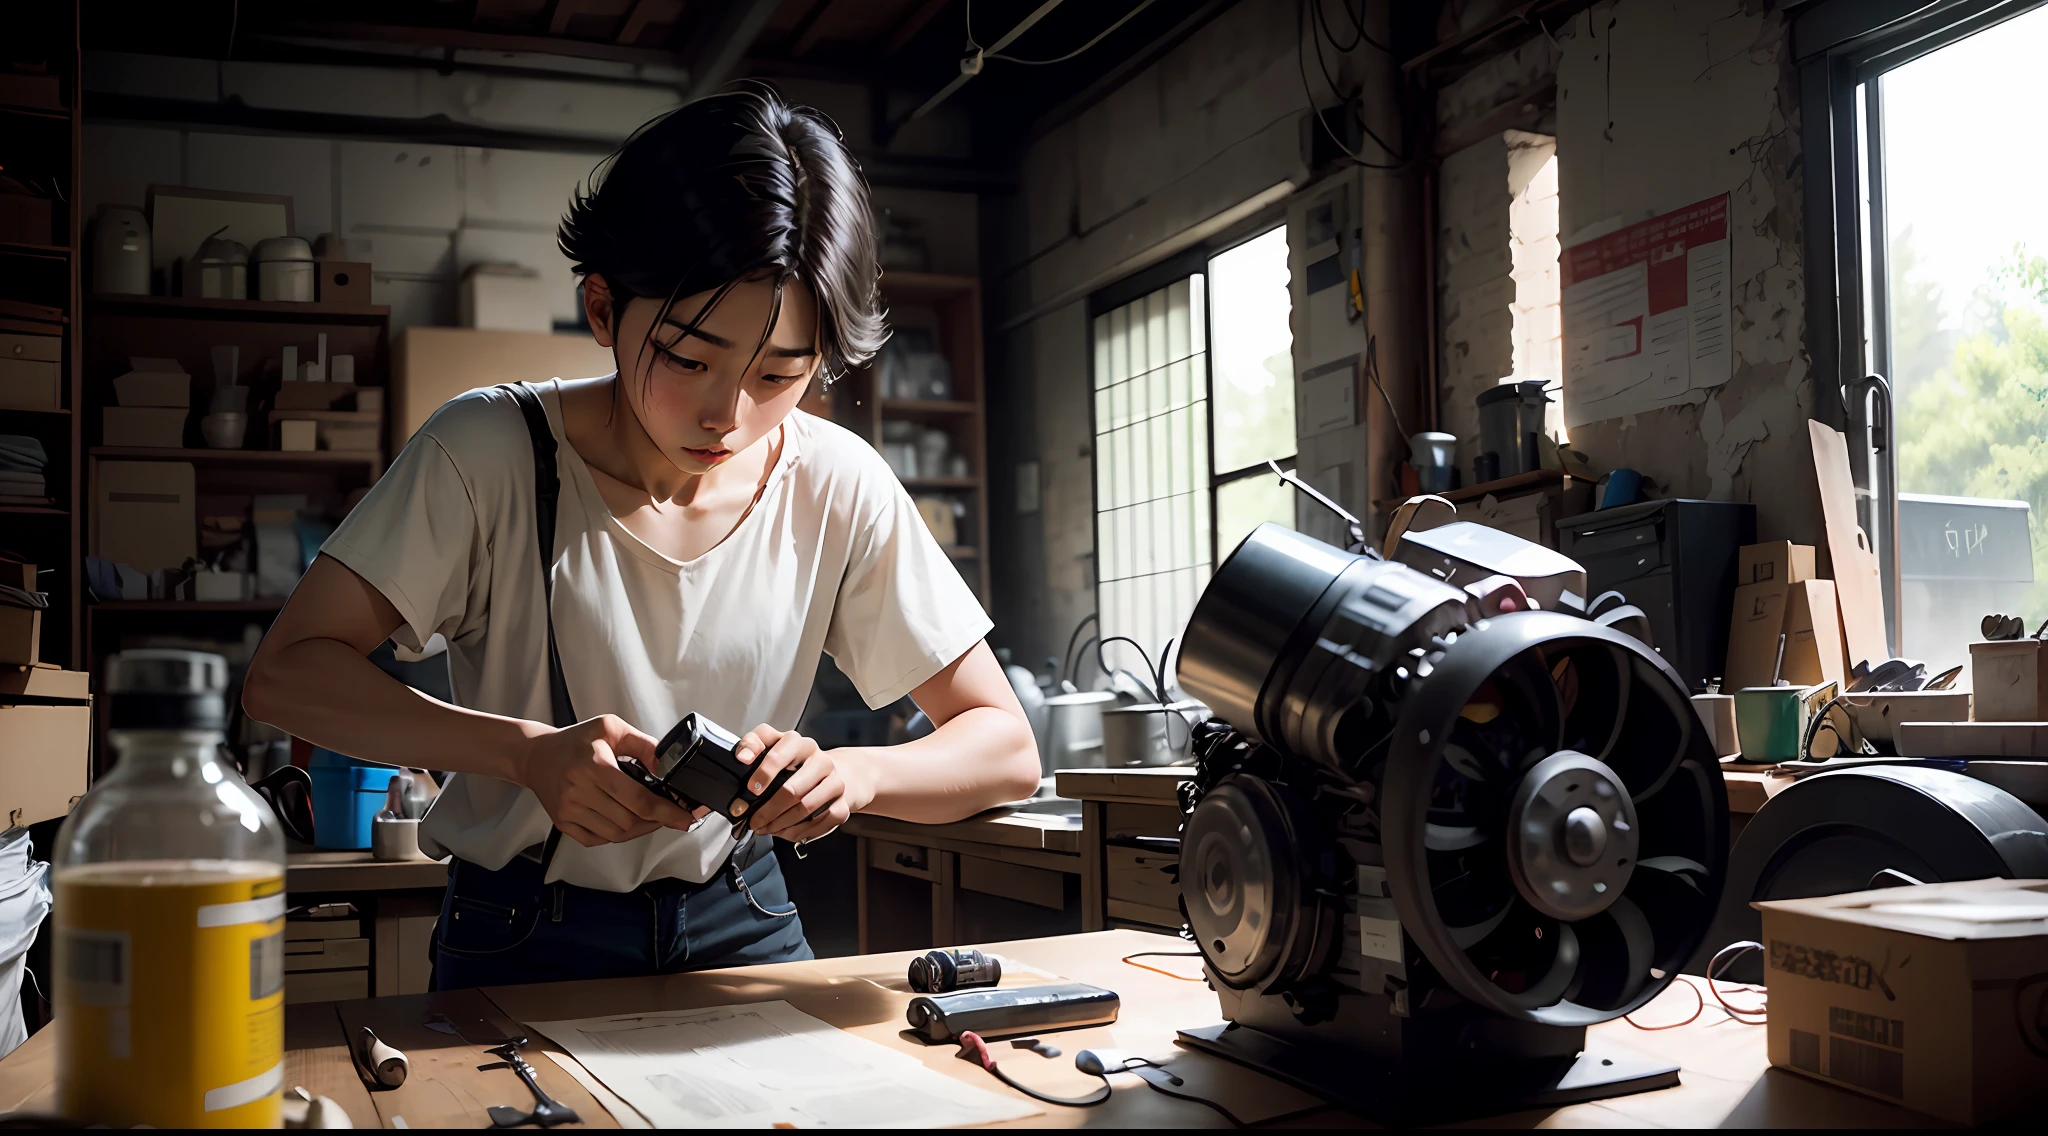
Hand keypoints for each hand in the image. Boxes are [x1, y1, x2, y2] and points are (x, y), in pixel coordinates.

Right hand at [518, 714, 704, 846]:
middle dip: (655, 820)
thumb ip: (643, 745)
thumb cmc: (575, 740)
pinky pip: (598, 840)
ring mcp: (569, 810)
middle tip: (668, 814)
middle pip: (629, 821)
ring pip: (616, 834)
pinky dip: (616, 835)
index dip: (666, 812)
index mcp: (594, 766)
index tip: (686, 819)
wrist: (535, 755)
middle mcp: (579, 791)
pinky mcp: (563, 823)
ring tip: (648, 817)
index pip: (638, 799)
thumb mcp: (612, 728)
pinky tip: (624, 820)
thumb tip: (668, 766)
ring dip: (638, 829)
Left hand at [734, 724, 872, 842]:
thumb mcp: (773, 745)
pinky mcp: (842, 805)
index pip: (780, 754)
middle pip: (792, 790)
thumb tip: (742, 757)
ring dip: (780, 824)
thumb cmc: (796, 763)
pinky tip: (785, 831)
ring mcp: (835, 783)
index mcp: (800, 744)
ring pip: (805, 809)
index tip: (751, 789)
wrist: (832, 773)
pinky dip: (797, 832)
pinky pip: (819, 824)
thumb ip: (753, 744)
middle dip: (767, 810)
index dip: (763, 773)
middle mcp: (821, 761)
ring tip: (765, 827)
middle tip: (753, 820)